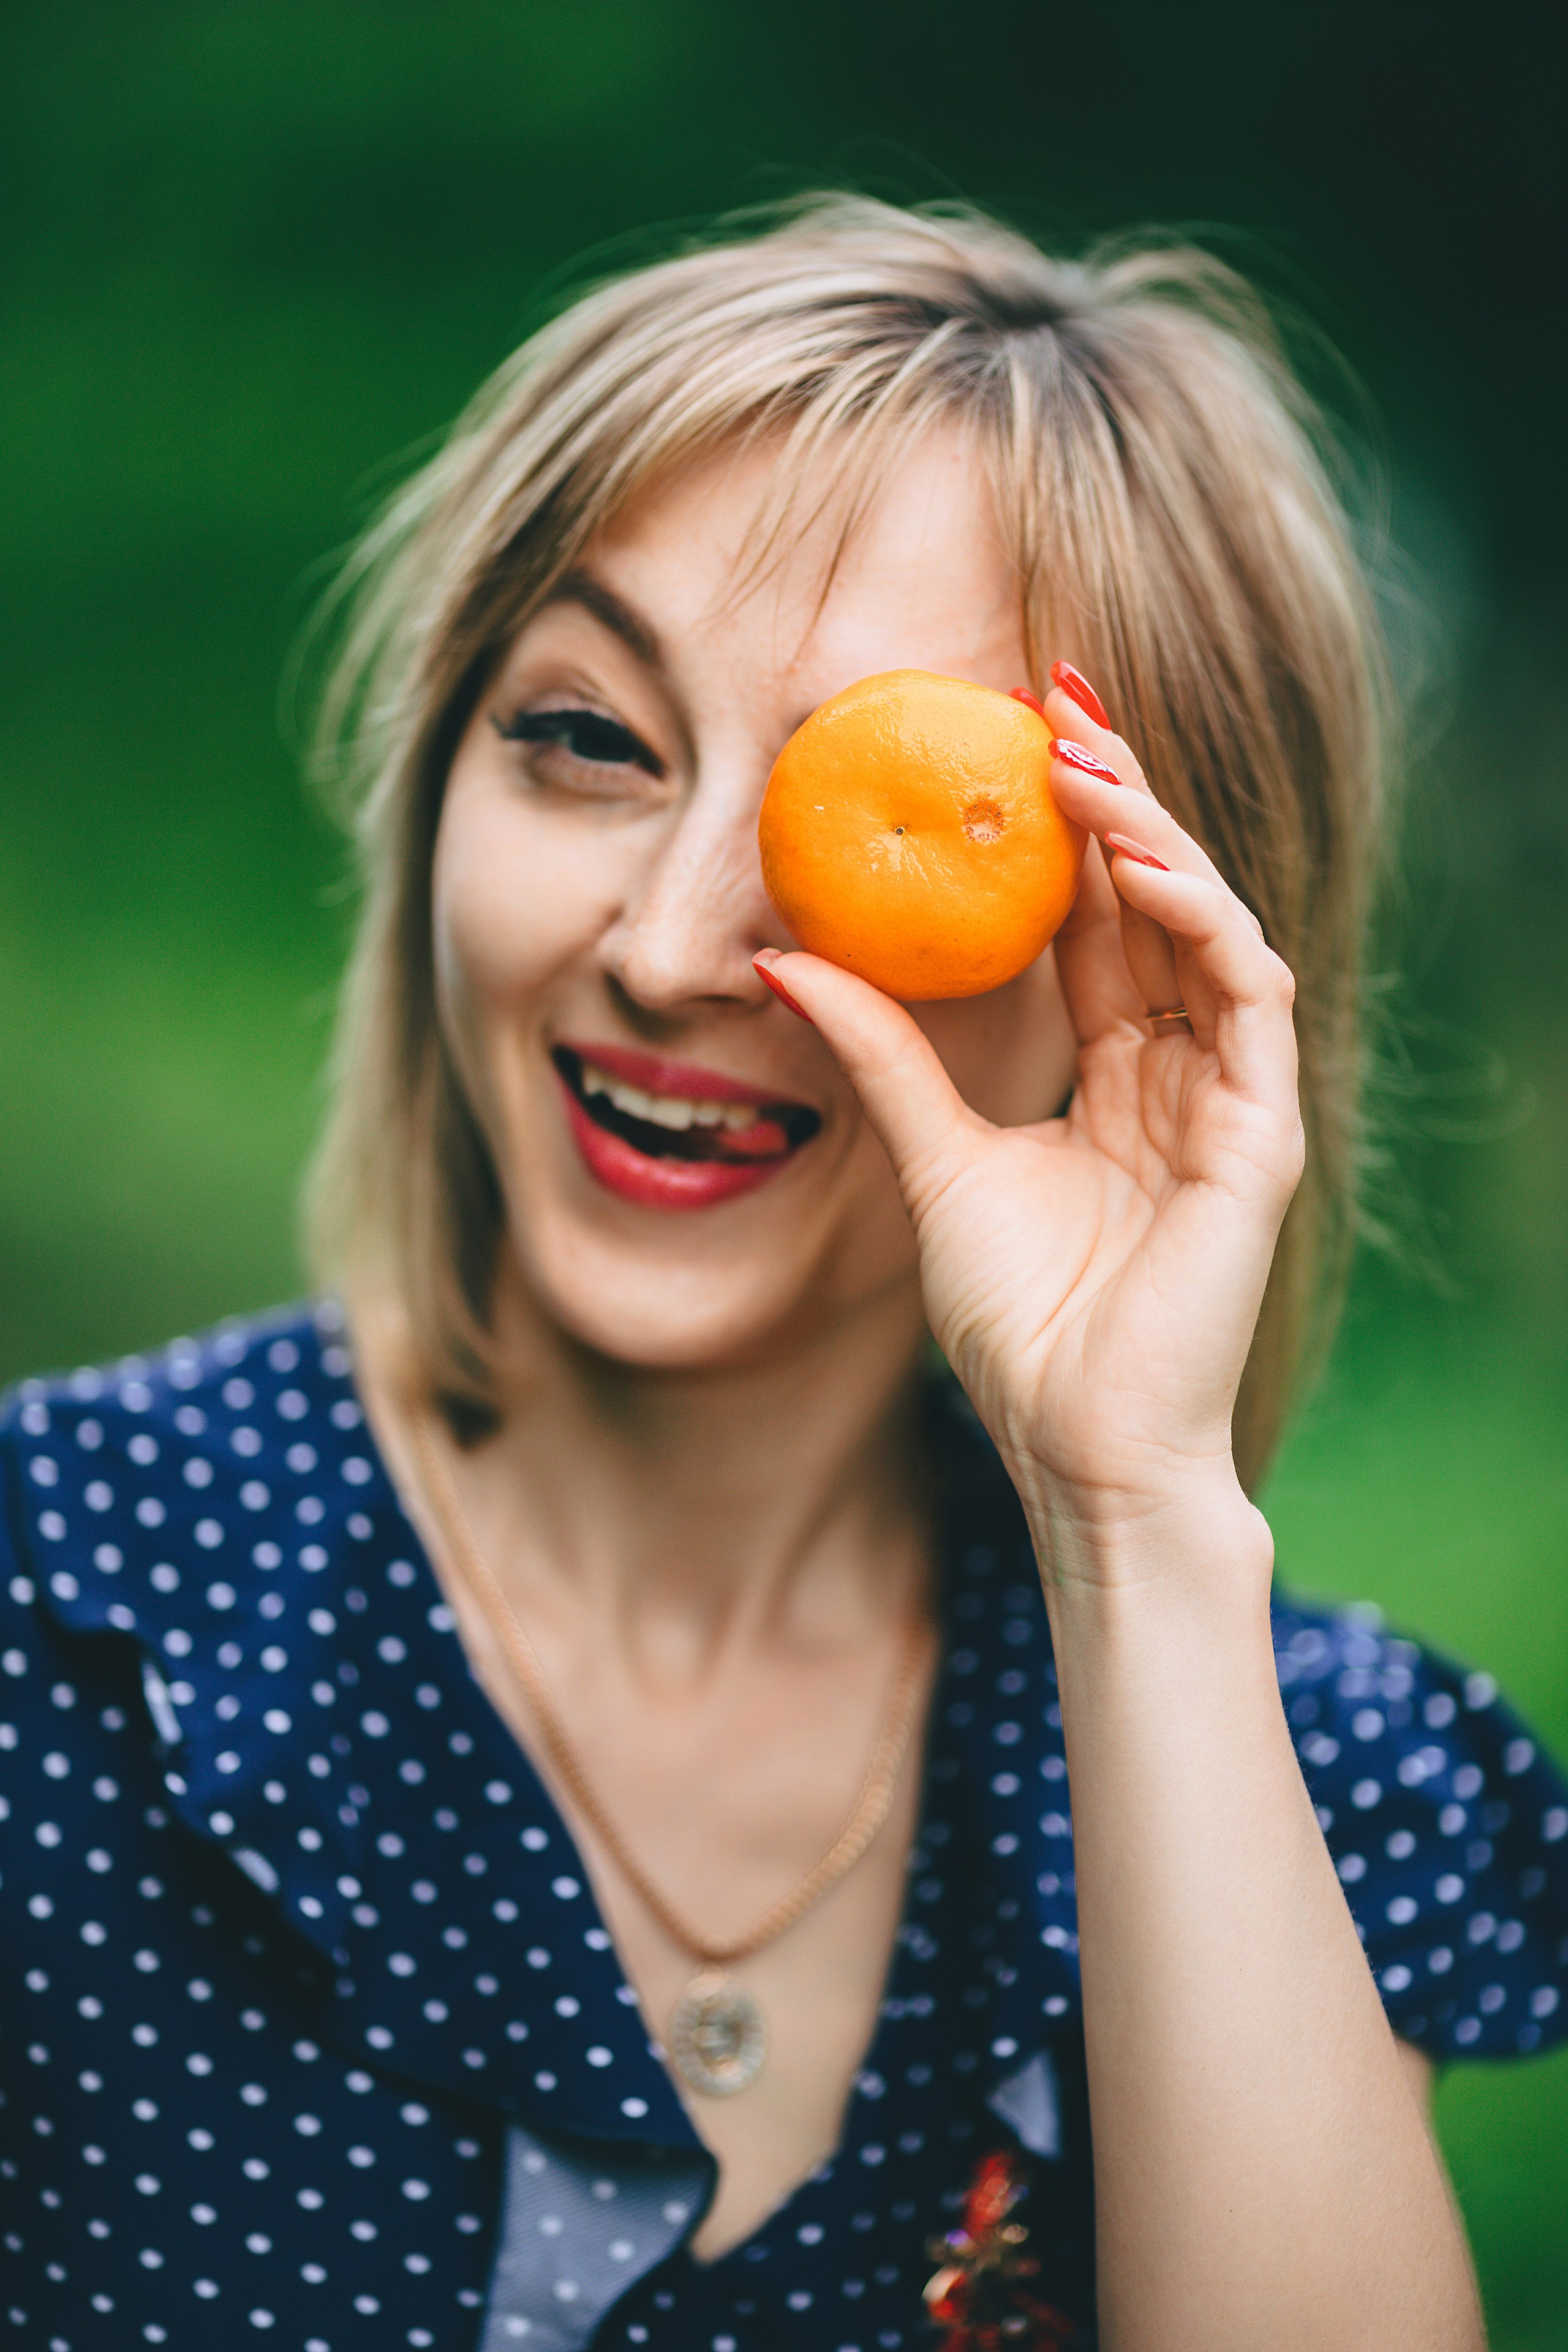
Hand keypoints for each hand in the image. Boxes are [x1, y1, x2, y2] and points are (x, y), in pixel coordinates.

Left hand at [756, 680, 1303, 1564]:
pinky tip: (1135, 865)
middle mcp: (1180, 1070)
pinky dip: (1201, 919)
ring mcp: (1229, 1098)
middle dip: (1114, 796)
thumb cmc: (1020, 1326)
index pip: (1097, 921)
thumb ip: (879, 1053)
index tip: (1010, 734)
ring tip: (1082, 762)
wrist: (1076, 1450)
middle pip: (1157, 900)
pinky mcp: (1260, 1134)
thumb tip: (780, 955)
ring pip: (1212, 925)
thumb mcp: (932, 1160)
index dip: (1062, 828)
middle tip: (1055, 699)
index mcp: (1116, 1075)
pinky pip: (1251, 995)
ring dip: (1154, 834)